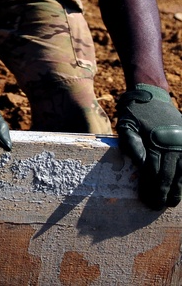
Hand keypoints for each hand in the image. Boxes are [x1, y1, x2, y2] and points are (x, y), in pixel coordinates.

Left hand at [117, 84, 181, 208]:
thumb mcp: (126, 125)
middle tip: (157, 206)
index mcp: (156, 142)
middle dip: (163, 193)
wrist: (152, 96)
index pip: (153, 171)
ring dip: (178, 189)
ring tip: (172, 202)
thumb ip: (132, 145)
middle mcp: (173, 144)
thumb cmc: (135, 113)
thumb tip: (141, 166)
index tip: (145, 200)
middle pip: (169, 174)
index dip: (150, 187)